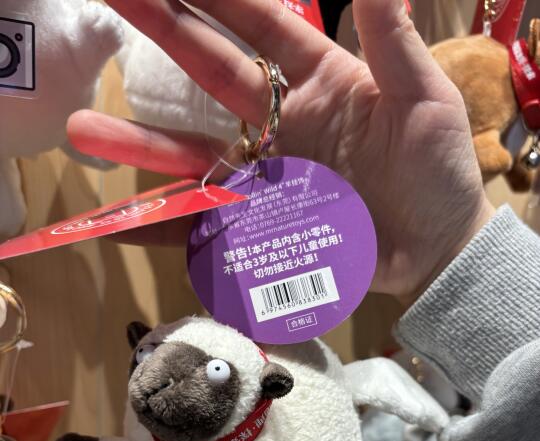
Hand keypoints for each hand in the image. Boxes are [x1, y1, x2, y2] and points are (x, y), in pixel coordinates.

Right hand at [68, 0, 493, 300]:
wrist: (435, 249)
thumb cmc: (438, 173)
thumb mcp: (424, 100)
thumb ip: (393, 41)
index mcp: (322, 82)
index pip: (261, 27)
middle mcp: (283, 124)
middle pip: (212, 74)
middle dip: (162, 35)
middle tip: (109, 1)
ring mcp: (267, 177)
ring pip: (196, 154)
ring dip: (141, 144)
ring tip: (85, 131)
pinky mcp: (263, 226)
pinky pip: (207, 224)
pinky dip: (164, 225)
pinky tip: (120, 222)